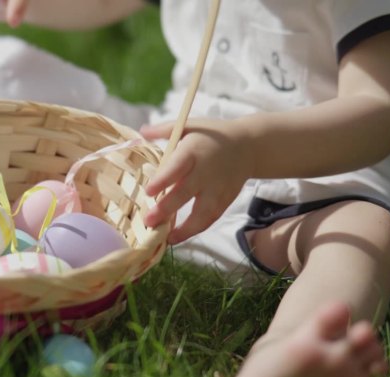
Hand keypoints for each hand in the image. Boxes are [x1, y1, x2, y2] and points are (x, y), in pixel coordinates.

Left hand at [141, 118, 254, 243]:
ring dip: (184, 228)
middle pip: (185, 192)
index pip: (177, 167)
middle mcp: (206, 171)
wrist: (248, 145)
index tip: (148, 192)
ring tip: (166, 239)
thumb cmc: (211, 134)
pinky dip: (196, 229)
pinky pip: (211, 218)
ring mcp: (217, 188)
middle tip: (149, 222)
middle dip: (167, 209)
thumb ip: (164, 130)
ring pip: (202, 212)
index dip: (163, 180)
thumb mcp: (190, 124)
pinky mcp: (226, 199)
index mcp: (193, 150)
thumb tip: (141, 132)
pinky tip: (179, 237)